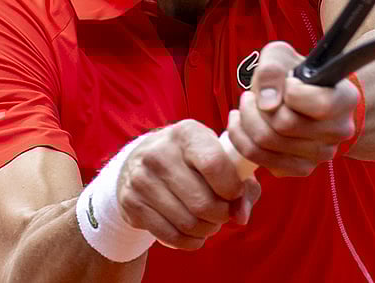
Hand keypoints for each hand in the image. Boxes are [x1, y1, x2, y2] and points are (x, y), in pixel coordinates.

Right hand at [116, 120, 261, 249]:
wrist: (140, 162)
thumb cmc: (192, 161)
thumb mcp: (218, 158)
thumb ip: (243, 185)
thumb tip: (241, 216)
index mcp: (186, 133)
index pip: (214, 165)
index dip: (231, 189)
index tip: (234, 194)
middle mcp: (159, 152)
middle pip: (203, 202)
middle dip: (221, 216)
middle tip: (223, 213)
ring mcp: (141, 178)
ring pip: (188, 223)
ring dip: (207, 230)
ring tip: (208, 222)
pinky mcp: (131, 202)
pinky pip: (170, 236)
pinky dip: (189, 241)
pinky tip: (193, 232)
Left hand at [226, 41, 358, 176]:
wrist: (301, 99)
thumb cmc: (292, 74)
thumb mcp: (281, 56)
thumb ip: (272, 69)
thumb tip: (267, 103)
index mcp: (345, 100)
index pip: (317, 104)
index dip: (290, 90)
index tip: (286, 81)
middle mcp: (338, 131)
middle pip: (283, 125)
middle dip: (255, 107)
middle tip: (251, 96)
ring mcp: (321, 154)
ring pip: (266, 144)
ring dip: (245, 121)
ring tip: (246, 107)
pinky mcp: (302, 168)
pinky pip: (260, 160)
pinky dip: (243, 140)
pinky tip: (245, 125)